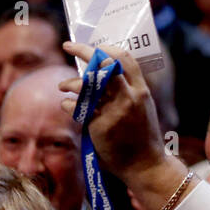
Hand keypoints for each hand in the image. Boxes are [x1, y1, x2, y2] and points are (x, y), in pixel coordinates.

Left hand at [59, 42, 164, 177]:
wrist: (146, 164)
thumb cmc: (142, 137)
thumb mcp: (142, 109)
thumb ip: (128, 92)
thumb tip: (102, 77)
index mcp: (142, 91)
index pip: (126, 59)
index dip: (108, 48)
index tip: (94, 45)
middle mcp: (129, 97)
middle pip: (104, 65)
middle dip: (84, 51)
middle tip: (69, 46)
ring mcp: (115, 111)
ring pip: (87, 84)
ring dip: (71, 82)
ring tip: (63, 86)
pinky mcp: (100, 125)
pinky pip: (77, 108)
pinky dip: (68, 104)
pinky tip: (67, 105)